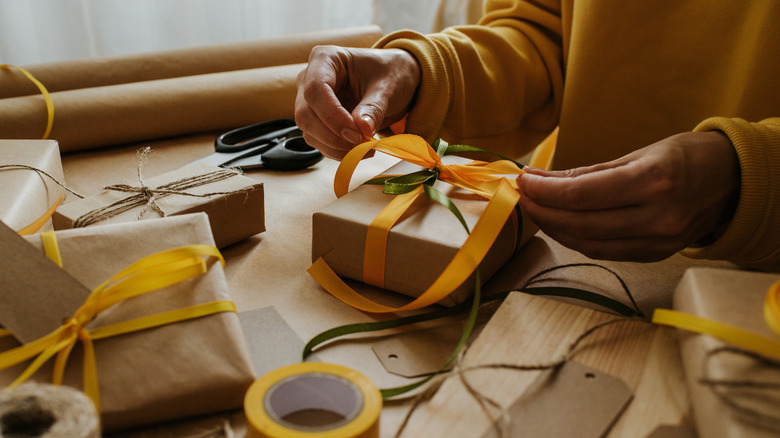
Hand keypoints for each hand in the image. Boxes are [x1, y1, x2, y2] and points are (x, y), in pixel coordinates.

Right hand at [295, 46, 420, 159]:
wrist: (392, 79)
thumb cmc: (390, 73)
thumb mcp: (387, 87)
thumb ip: (373, 107)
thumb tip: (361, 130)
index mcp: (325, 59)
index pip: (316, 90)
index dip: (332, 116)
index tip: (356, 133)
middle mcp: (309, 79)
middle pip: (305, 115)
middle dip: (333, 136)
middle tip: (362, 144)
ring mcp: (309, 101)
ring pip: (309, 132)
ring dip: (335, 147)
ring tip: (365, 148)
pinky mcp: (316, 119)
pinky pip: (318, 141)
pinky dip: (337, 151)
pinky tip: (357, 150)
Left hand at [516, 131, 740, 261]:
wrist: (732, 180)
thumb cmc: (684, 157)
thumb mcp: (638, 154)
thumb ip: (587, 173)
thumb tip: (542, 180)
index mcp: (653, 181)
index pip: (581, 195)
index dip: (545, 192)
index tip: (523, 181)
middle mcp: (658, 216)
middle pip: (581, 224)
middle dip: (543, 212)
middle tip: (523, 197)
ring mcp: (659, 241)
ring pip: (590, 244)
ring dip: (556, 229)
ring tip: (537, 211)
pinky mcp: (657, 255)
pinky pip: (607, 253)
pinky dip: (578, 240)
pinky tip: (562, 225)